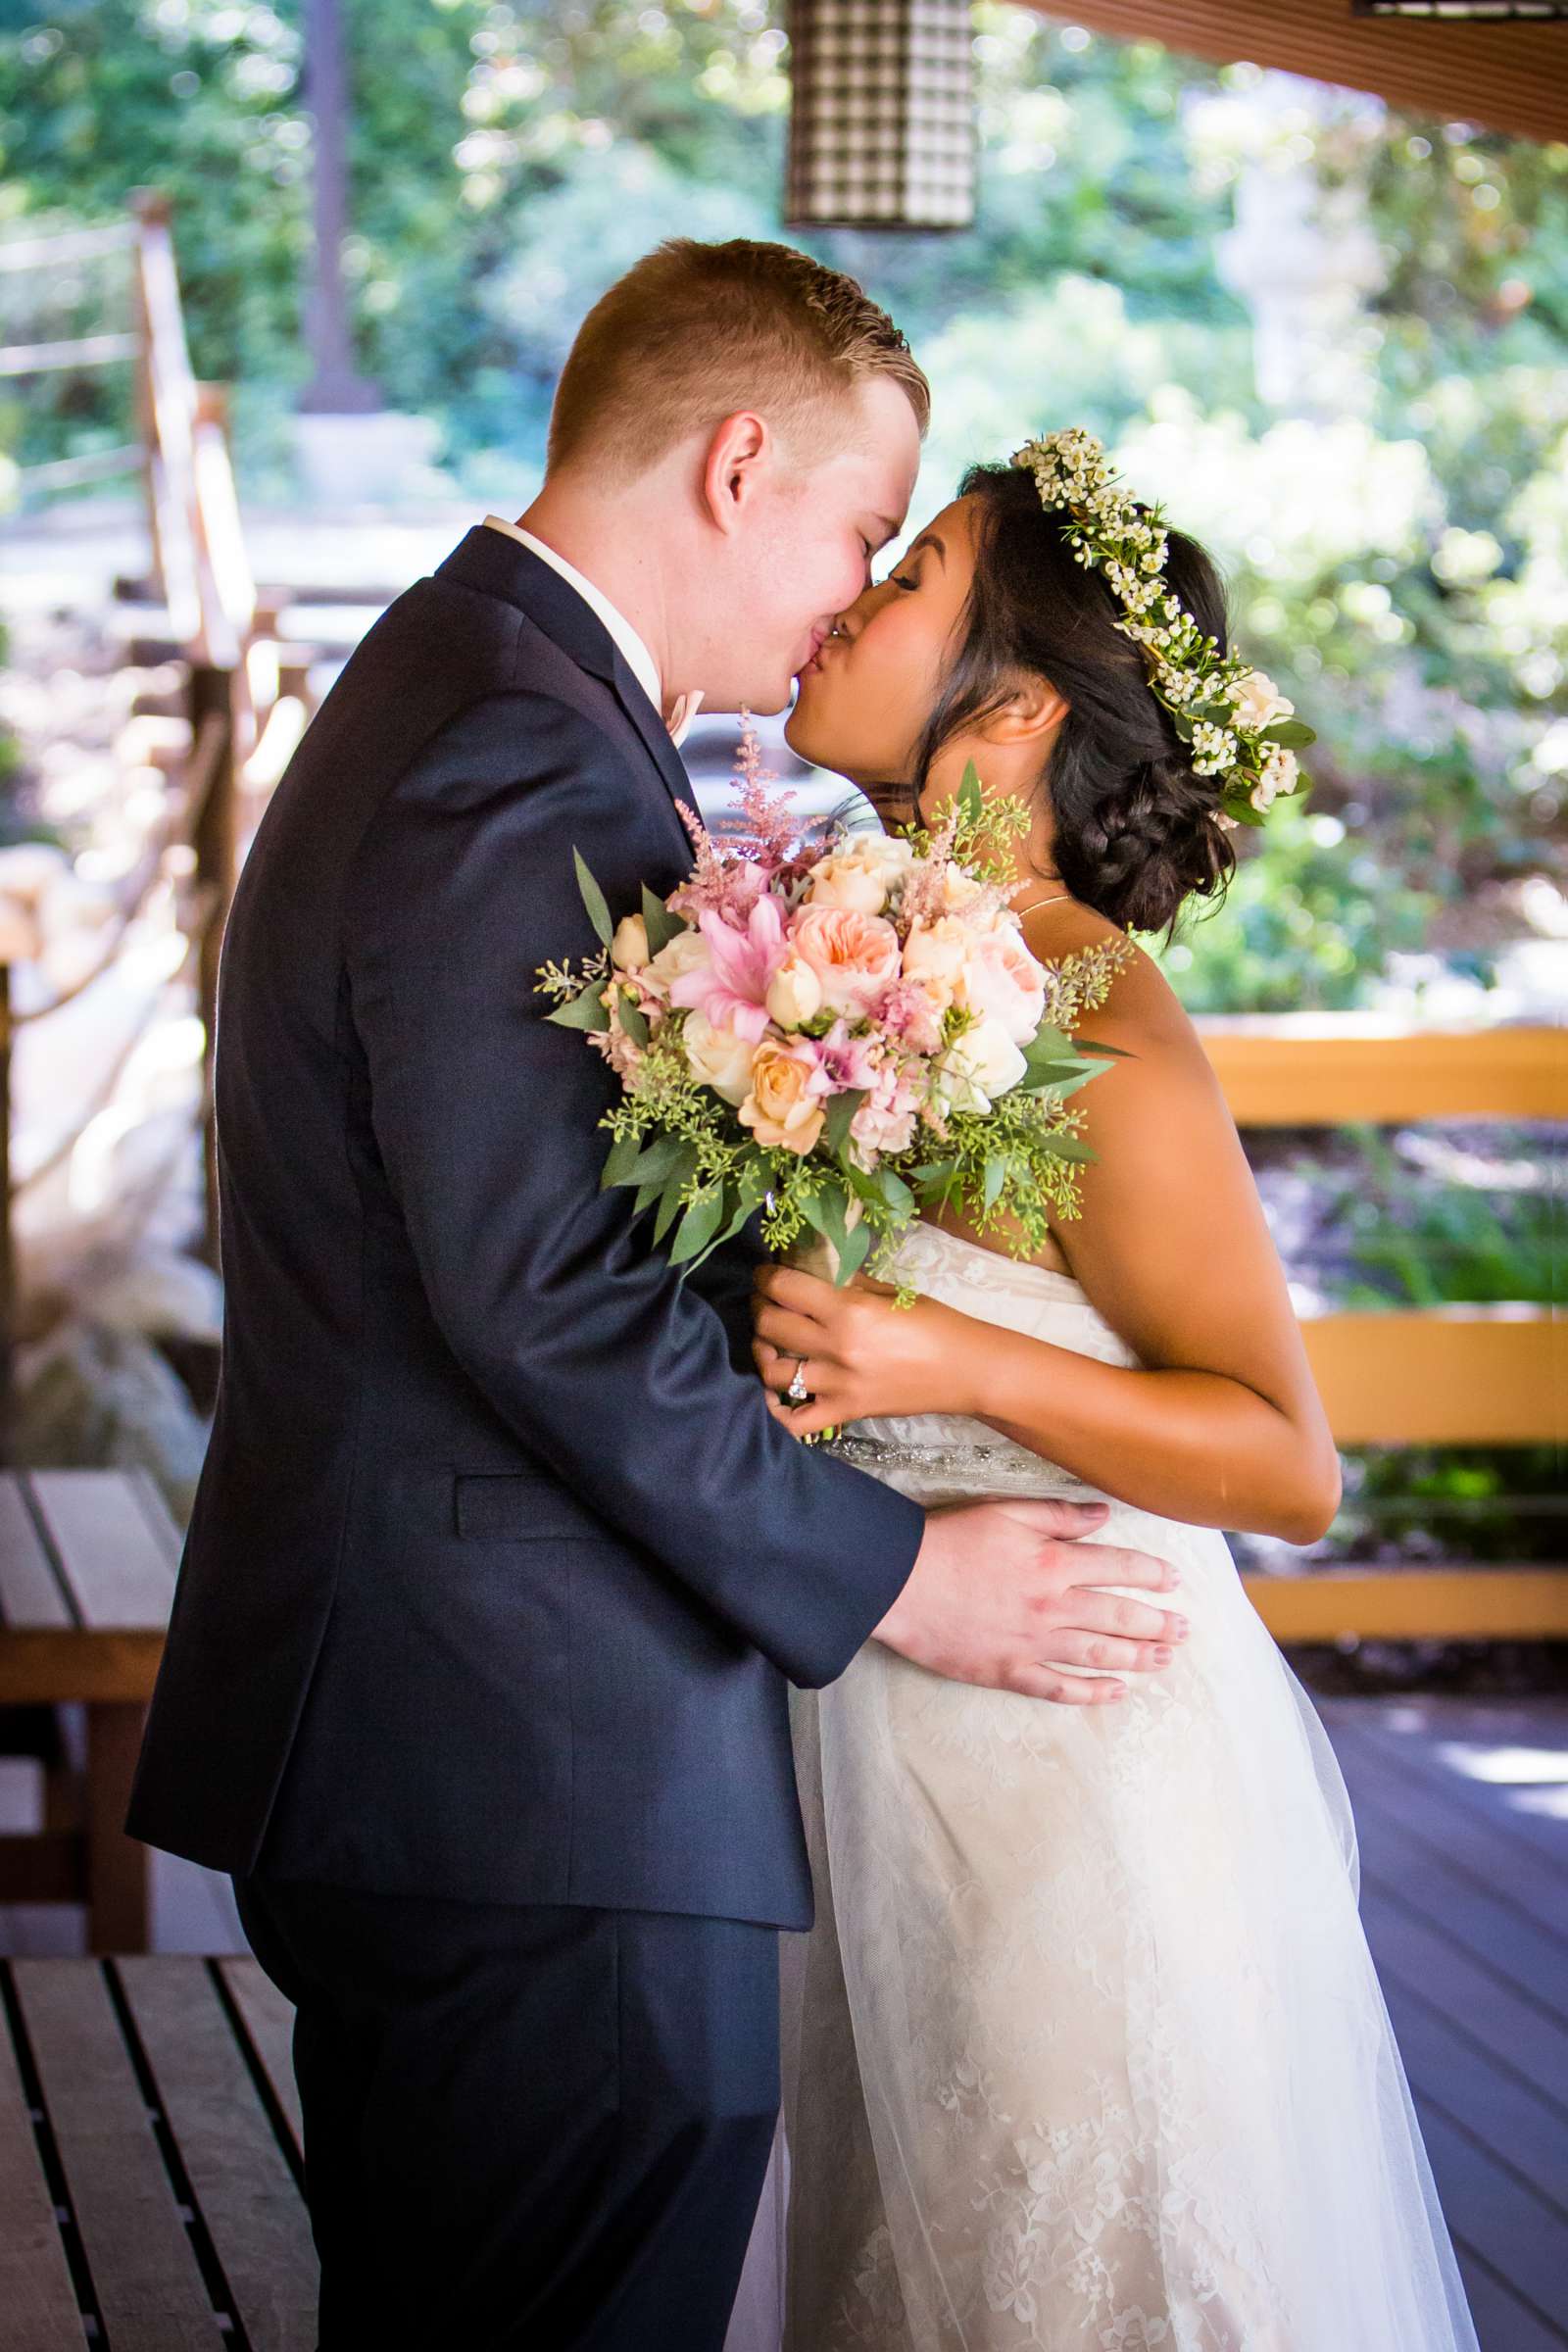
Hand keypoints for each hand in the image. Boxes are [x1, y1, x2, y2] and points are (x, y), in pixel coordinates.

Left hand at [752, 1263, 974, 1435]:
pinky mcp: (845, 1412)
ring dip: (762, 1351)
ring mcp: (837, 1385)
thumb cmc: (935, 1324)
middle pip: (770, 1325)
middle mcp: (837, 1347)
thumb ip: (848, 1284)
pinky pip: (795, 1421)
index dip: (766, 1277)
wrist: (966, 1370)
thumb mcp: (891, 1292)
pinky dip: (775, 1409)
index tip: (765, 1275)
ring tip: (768, 1342)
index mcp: (849, 1310)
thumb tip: (812, 1272)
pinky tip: (772, 1392)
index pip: (785, 1288)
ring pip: (772, 1370)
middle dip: (759, 1308)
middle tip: (764, 1302)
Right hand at [875, 1498, 1188, 1705]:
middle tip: (1183, 1628)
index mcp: (1054, 1563)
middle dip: (1156, 1622)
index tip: (1174, 1581)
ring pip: (1098, 1654)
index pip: (1118, 1568)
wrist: (900, 1583)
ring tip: (1165, 1658)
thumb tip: (1104, 1515)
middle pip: (1118, 1617)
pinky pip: (1059, 1688)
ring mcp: (1033, 1644)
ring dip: (1138, 1657)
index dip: (1151, 1574)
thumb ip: (1058, 1514)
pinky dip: (1091, 1692)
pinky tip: (1116, 1692)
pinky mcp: (1009, 1671)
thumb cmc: (949, 1541)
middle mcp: (1052, 1607)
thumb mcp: (1005, 1512)